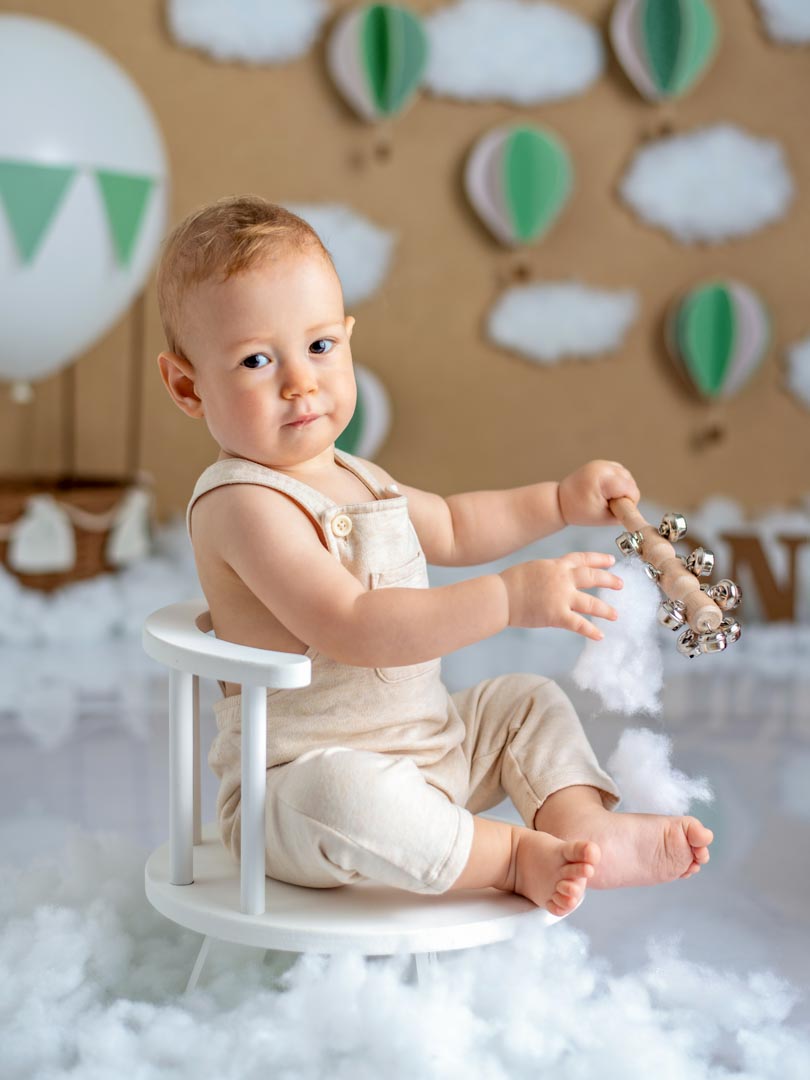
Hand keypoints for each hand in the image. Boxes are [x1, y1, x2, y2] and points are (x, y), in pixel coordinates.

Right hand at [499, 551, 622, 640]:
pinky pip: (579, 624)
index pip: (582, 559)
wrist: (501, 596)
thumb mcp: (533, 568)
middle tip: (621, 584)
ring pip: (591, 603)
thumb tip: (553, 576)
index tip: (611, 561)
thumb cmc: (510, 583)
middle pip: (593, 577)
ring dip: (606, 609)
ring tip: (615, 615)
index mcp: (556, 565)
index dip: (599, 560)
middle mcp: (563, 579)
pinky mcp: (557, 615)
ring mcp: (562, 597)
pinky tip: (600, 635)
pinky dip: (591, 630)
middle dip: (609, 580)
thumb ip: (548, 571)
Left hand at [559, 460, 639, 526]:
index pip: (631, 490)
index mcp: (604, 478)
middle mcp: (604, 466)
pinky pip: (619, 473)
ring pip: (626, 476)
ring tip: (605, 498)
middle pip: (630, 482)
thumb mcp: (604, 517)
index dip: (627, 503)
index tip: (614, 509)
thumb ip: (623, 513)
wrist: (559, 500)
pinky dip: (616, 483)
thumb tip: (636, 507)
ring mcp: (602, 463)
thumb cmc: (579, 511)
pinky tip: (606, 490)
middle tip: (608, 504)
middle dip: (624, 495)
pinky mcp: (601, 464)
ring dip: (621, 489)